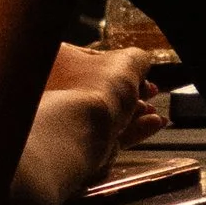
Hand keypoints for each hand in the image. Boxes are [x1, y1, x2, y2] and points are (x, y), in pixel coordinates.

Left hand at [49, 42, 167, 132]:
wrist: (80, 136)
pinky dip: (130, 130)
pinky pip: (106, 134)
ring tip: (151, 111)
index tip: (137, 72)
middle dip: (130, 92)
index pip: (91, 59)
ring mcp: (63, 120)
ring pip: (104, 114)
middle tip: (148, 91)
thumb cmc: (94, 92)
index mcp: (56, 61)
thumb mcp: (125, 62)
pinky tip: (151, 124)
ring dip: (134, 112)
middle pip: (98, 89)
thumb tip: (139, 62)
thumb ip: (136, 59)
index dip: (119, 66)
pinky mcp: (76, 145)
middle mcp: (53, 90)